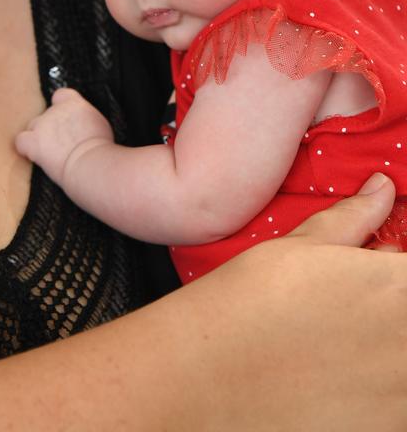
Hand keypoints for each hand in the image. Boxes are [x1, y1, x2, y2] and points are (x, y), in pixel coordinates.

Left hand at [15, 87, 114, 184]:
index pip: (61, 95)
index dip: (61, 107)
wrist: (91, 162)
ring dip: (39, 138)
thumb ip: (85, 120)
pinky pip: (21, 142)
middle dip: (51, 127)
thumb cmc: (102, 150)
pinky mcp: (34, 142)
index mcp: (75, 103)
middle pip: (46, 114)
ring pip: (33, 127)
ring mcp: (43, 124)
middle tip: (62, 145)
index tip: (67, 122)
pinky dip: (25, 149)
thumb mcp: (100, 125)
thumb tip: (82, 127)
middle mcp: (56, 110)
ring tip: (52, 155)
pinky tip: (35, 157)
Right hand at [158, 173, 406, 429]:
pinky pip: (393, 403)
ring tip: (340, 344)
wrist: (209, 380)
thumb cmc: (251, 304)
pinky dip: (376, 389)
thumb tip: (382, 189)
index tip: (378, 265)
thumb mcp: (303, 248)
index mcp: (401, 288)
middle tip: (352, 306)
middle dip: (390, 306)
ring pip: (402, 363)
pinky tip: (336, 379)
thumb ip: (354, 219)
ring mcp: (402, 396)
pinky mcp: (386, 429)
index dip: (393, 268)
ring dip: (385, 349)